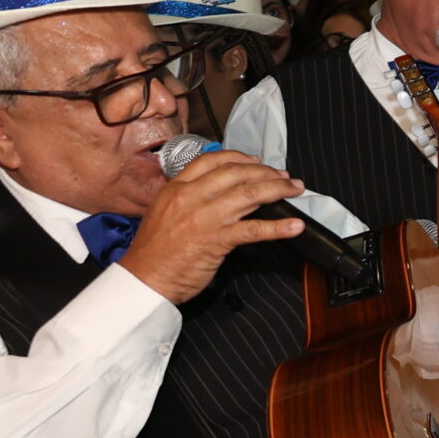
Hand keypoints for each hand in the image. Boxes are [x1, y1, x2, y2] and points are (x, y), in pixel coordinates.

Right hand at [118, 149, 307, 303]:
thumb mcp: (164, 212)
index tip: (256, 161)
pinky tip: (295, 226)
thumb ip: (188, 199)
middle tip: (284, 177)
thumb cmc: (154, 251)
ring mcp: (204, 217)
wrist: (143, 280)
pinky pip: (254, 229)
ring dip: (278, 190)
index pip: (211, 160)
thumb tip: (217, 193)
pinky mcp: (216, 240)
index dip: (239, 158)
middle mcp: (190, 197)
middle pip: (236, 173)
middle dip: (266, 172)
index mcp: (176, 188)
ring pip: (249, 194)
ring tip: (295, 190)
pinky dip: (279, 227)